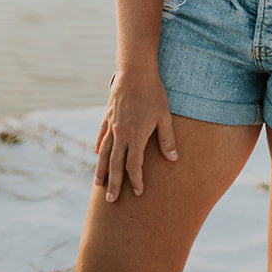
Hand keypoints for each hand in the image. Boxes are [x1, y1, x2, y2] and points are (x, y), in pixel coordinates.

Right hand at [95, 69, 177, 201]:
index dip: (136, 180)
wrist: (135, 72)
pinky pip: (101, 136)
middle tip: (111, 200)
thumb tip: (173, 159)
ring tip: (98, 184)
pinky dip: (99, 147)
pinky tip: (97, 155)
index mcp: (136, 136)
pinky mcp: (108, 116)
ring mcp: (112, 125)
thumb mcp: (164, 116)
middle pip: (116, 164)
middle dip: (114, 183)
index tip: (139, 192)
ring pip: (104, 153)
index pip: (134, 165)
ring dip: (101, 169)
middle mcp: (121, 134)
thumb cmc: (154, 94)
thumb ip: (167, 139)